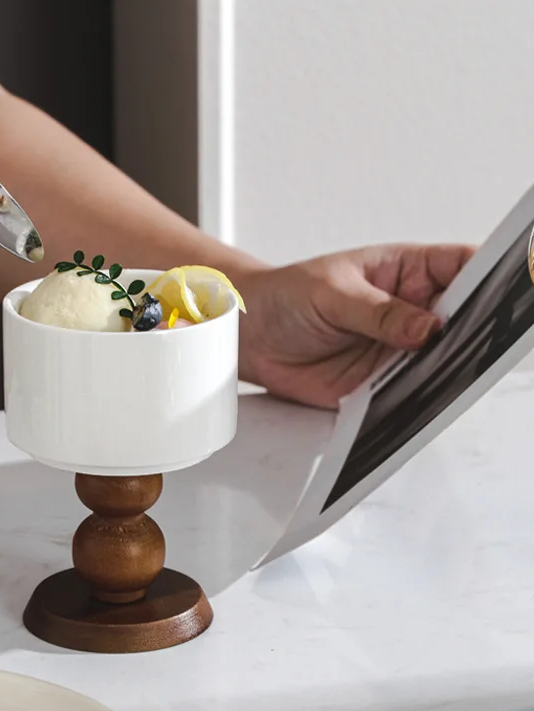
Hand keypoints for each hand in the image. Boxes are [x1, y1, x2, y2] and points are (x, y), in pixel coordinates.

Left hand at [237, 244, 475, 408]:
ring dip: (448, 367)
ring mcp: (396, 349)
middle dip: (475, 329)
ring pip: (440, 359)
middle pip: (462, 319)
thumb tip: (427, 327)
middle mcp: (408, 312)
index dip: (492, 275)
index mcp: (405, 272)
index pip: (462, 267)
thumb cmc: (285, 297)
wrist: (248, 336)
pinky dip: (417, 396)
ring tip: (450, 369)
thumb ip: (379, 313)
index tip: (511, 287)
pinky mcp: (378, 383)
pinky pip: (407, 392)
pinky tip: (421, 396)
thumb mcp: (331, 293)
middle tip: (477, 339)